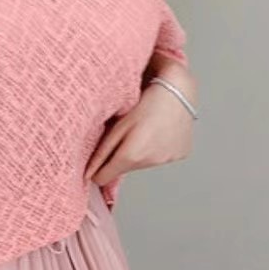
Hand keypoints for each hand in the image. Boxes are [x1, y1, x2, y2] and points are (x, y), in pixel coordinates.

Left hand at [84, 69, 196, 187]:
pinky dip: (158, 149)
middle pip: (125, 169)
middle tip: (129, 134)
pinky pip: (162, 157)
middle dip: (122, 156)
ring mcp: (167, 159)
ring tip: (146, 130)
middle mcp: (150, 162)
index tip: (98, 160)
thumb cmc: (146, 102)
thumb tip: (88, 174)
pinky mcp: (180, 155)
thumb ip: (102, 152)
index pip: (104, 178)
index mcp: (131, 155)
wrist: (178, 90)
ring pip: (143, 163)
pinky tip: (160, 131)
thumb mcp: (118, 125)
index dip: (98, 170)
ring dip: (140, 152)